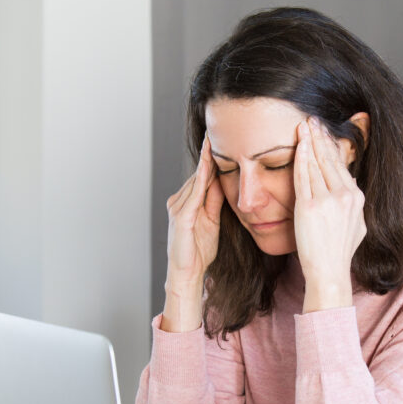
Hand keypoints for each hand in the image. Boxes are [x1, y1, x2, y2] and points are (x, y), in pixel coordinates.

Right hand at [162, 137, 224, 330]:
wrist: (187, 273)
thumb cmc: (199, 251)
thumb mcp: (212, 221)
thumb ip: (215, 202)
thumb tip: (224, 182)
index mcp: (188, 201)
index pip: (203, 174)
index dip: (212, 157)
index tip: (220, 139)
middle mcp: (179, 200)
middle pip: (199, 172)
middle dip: (208, 153)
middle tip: (217, 130)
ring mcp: (178, 207)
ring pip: (196, 178)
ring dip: (206, 160)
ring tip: (213, 140)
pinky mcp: (181, 216)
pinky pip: (194, 192)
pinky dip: (201, 177)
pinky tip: (208, 165)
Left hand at [293, 117, 365, 312]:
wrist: (329, 271)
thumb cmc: (338, 252)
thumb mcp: (356, 225)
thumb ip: (352, 205)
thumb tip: (350, 189)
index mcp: (357, 199)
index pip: (341, 166)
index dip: (331, 147)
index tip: (324, 133)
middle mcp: (346, 196)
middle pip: (330, 160)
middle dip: (320, 137)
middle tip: (312, 120)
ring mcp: (328, 200)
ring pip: (317, 164)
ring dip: (309, 142)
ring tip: (304, 126)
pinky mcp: (310, 206)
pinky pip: (304, 176)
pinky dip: (300, 158)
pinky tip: (298, 144)